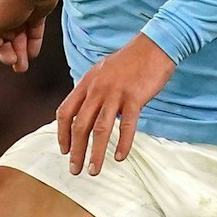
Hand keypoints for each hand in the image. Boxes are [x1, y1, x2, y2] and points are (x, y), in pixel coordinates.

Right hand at [0, 0, 54, 72]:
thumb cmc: (8, 2)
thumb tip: (3, 39)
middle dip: (4, 50)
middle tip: (12, 62)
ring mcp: (17, 8)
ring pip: (16, 34)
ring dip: (19, 51)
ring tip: (22, 68)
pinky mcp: (34, 10)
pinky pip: (31, 29)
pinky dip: (31, 42)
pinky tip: (31, 55)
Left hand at [56, 33, 175, 172]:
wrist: (154, 46)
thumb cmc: (131, 60)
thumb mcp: (103, 71)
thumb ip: (93, 90)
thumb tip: (87, 111)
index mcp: (87, 83)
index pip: (66, 112)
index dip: (62, 134)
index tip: (63, 150)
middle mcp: (97, 89)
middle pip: (80, 125)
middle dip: (75, 151)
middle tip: (75, 169)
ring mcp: (115, 94)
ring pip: (100, 129)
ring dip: (95, 153)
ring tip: (93, 170)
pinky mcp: (135, 98)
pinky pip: (127, 125)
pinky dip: (123, 143)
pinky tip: (119, 157)